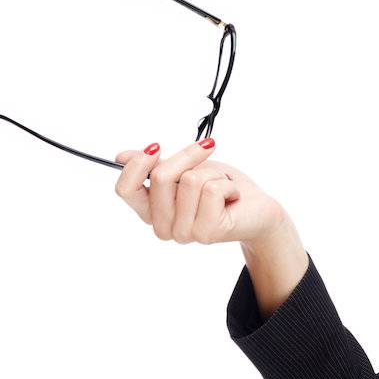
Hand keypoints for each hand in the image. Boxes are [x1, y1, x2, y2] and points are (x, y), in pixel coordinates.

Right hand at [113, 139, 288, 245]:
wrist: (257, 208)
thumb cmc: (221, 187)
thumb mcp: (185, 170)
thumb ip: (155, 166)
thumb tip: (121, 157)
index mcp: (150, 211)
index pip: (125, 189)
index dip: (137, 164)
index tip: (156, 146)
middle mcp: (162, 227)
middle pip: (160, 177)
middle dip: (188, 156)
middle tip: (207, 151)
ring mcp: (183, 233)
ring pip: (189, 181)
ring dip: (213, 173)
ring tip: (222, 185)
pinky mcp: (206, 232)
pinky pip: (211, 190)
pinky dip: (227, 184)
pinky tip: (232, 197)